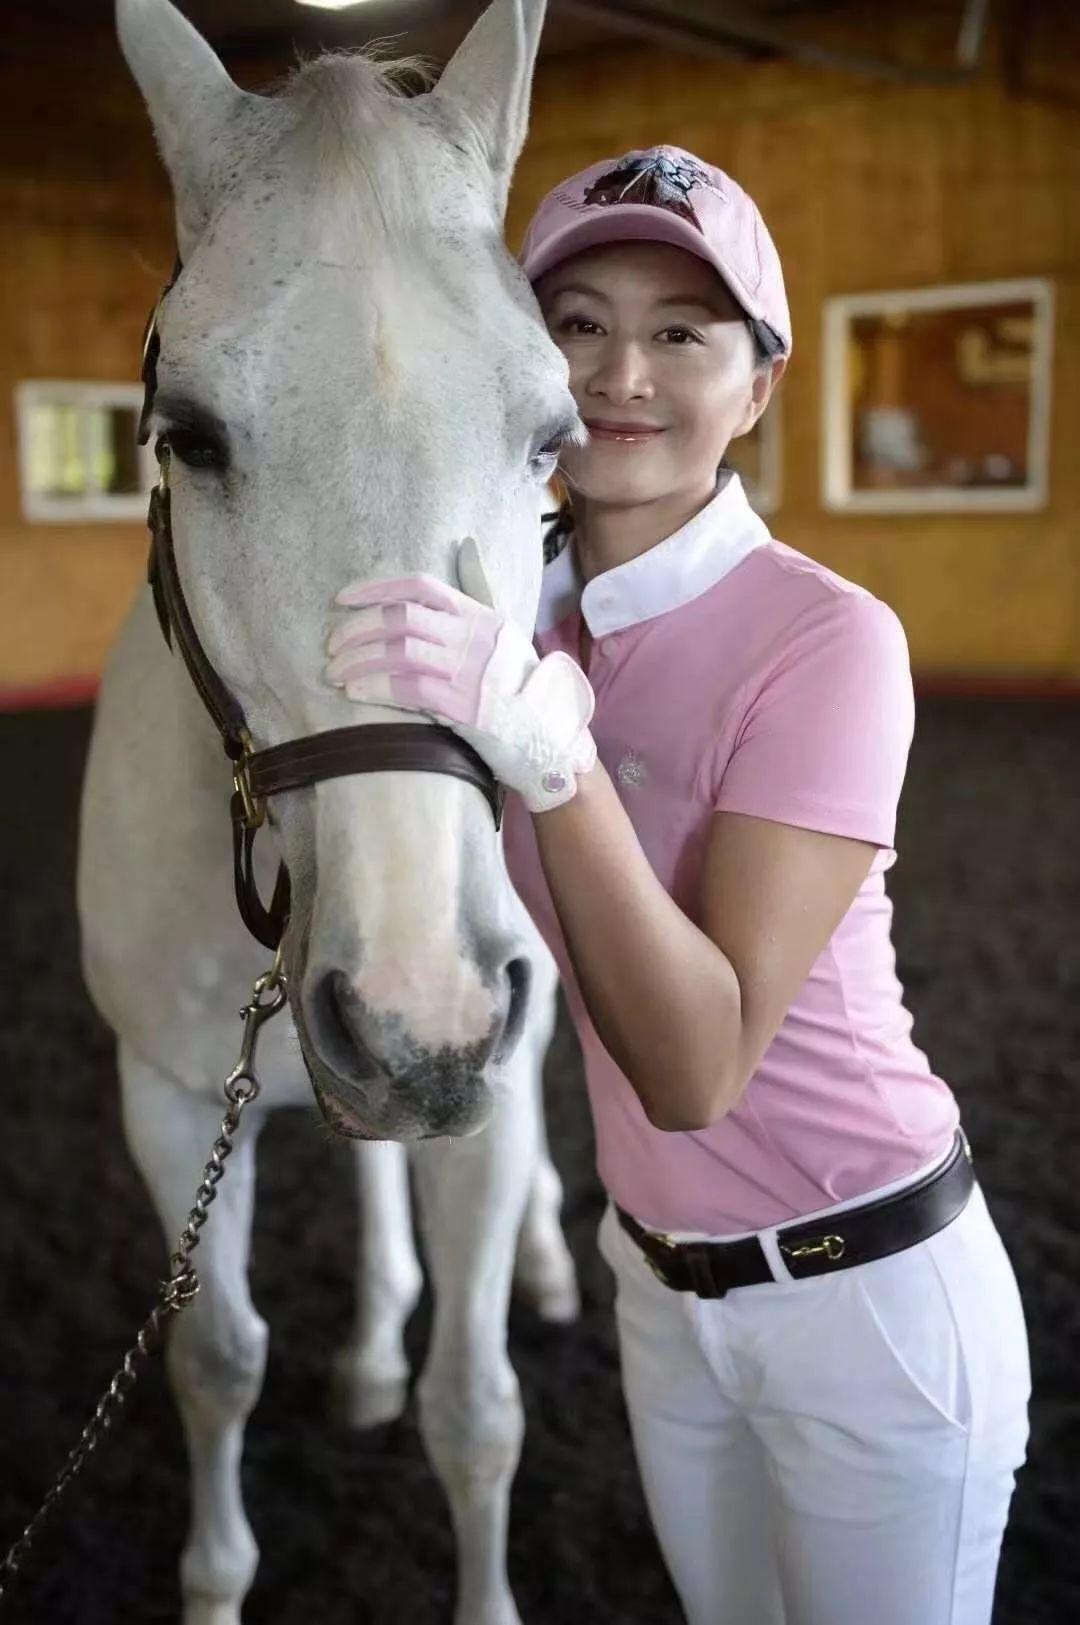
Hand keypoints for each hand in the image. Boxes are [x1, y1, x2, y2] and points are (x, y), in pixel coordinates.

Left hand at [324, 538, 595, 812]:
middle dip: (358, 629)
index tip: (343, 599)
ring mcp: (468, 671)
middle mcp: (472, 637)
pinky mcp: (463, 706)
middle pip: (402, 619)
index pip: (420, 587)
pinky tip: (355, 692)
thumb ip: (481, 588)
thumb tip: (467, 547)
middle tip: (332, 645)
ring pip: (400, 652)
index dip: (377, 589)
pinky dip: (376, 688)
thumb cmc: (518, 679)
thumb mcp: (503, 628)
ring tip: (335, 672)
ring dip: (359, 661)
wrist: (545, 731)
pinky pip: (409, 690)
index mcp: (477, 614)